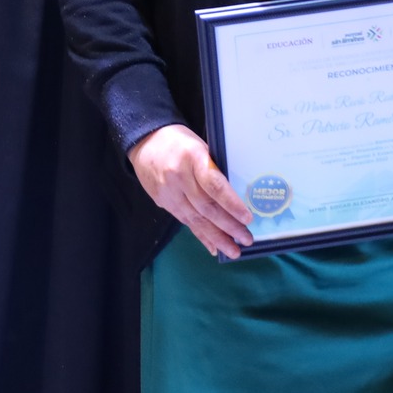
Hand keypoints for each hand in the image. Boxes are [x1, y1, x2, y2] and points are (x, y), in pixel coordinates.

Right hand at [128, 124, 252, 258]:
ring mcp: (168, 192)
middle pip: (206, 207)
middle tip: (247, 239)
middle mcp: (179, 177)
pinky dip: (201, 235)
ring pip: (195, 220)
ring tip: (233, 251)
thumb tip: (235, 197)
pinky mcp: (162, 202)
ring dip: (217, 237)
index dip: (231, 204)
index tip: (247, 219)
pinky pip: (184, 221)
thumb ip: (214, 169)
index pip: (214, 186)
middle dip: (228, 227)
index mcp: (192, 158)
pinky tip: (213, 247)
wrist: (145, 142)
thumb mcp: (200, 146)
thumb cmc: (180, 142)